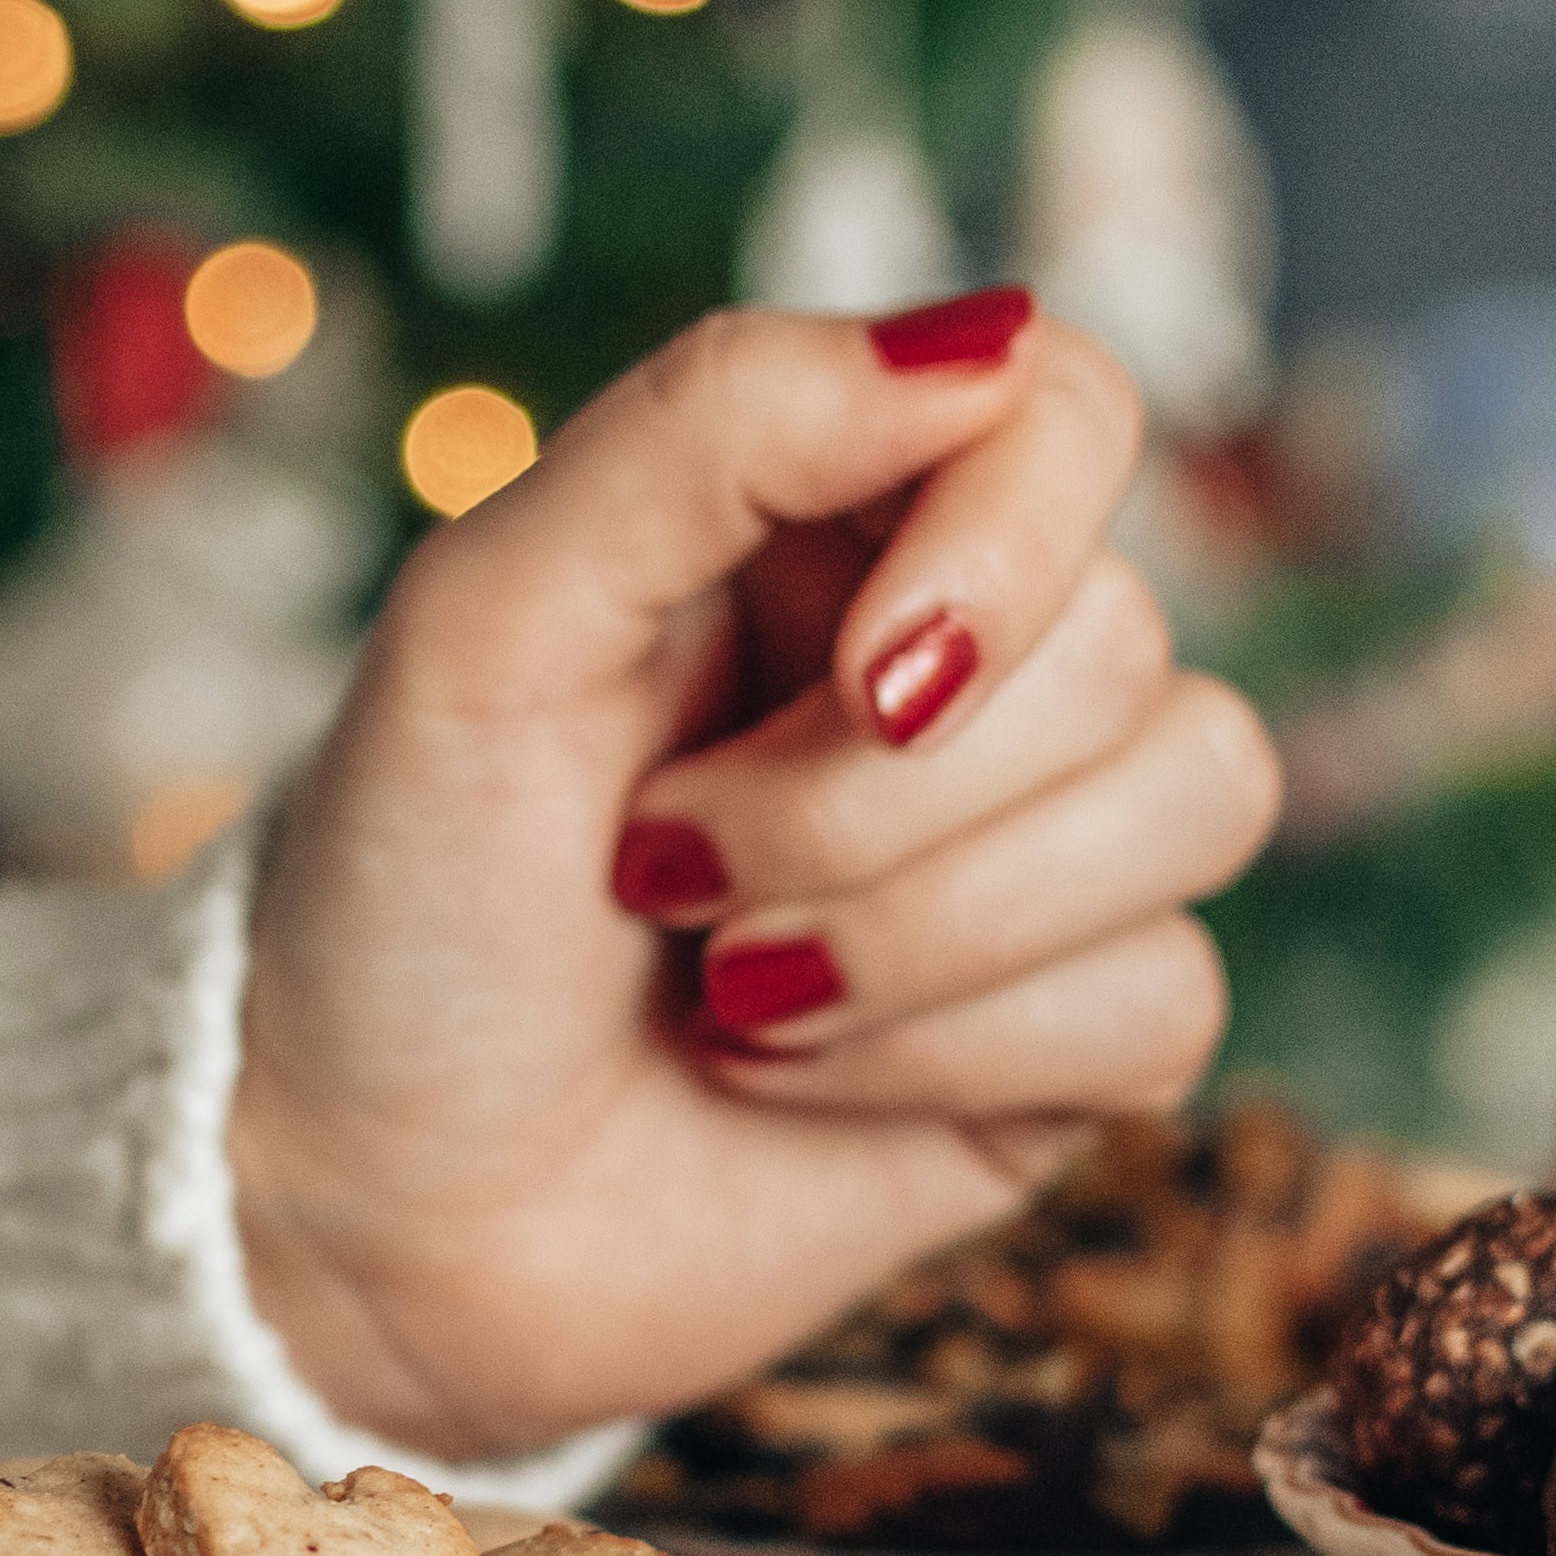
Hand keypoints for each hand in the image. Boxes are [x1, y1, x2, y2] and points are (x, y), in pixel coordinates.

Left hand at [232, 296, 1276, 1457]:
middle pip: (1120, 639)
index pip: (1068, 413)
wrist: (362, 1218)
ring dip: (917, 924)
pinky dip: (947, 1050)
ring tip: (723, 984)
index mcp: (824, 527)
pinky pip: (1162, 996)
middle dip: (863, 796)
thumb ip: (713, 427)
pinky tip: (792, 1076)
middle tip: (658, 870)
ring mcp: (1030, 861)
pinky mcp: (1062, 1051)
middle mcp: (955, 673)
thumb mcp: (486, 621)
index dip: (1010, 535)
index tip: (861, 672)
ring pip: (1194, 798)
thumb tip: (987, 336)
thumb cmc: (395, 906)